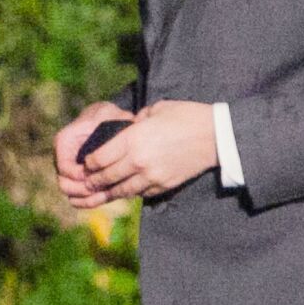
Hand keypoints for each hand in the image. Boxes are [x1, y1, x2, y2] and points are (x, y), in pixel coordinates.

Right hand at [52, 101, 125, 211]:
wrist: (108, 120)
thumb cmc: (109, 116)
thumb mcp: (110, 114)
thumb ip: (112, 122)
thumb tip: (120, 134)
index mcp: (65, 141)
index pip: (64, 167)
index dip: (79, 176)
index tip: (97, 176)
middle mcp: (63, 156)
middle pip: (64, 183)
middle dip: (82, 190)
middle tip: (101, 190)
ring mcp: (69, 169)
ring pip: (70, 192)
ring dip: (85, 198)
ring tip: (104, 195)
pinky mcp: (77, 177)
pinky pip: (76, 195)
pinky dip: (87, 200)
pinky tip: (102, 198)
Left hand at [78, 99, 219, 202]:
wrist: (216, 135)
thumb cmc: (185, 116)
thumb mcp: (155, 111)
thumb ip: (135, 122)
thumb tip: (126, 129)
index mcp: (132, 139)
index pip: (99, 158)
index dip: (89, 163)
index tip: (87, 164)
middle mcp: (137, 161)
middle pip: (106, 177)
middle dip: (94, 181)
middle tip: (87, 182)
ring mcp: (151, 176)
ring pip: (122, 190)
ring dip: (109, 192)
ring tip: (100, 192)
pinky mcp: (164, 185)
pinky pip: (141, 193)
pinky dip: (132, 192)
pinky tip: (127, 189)